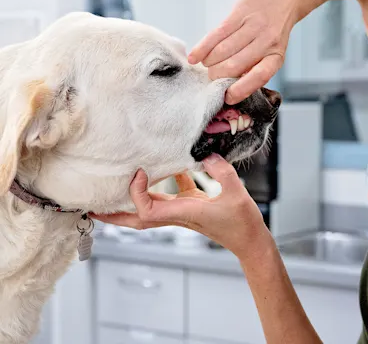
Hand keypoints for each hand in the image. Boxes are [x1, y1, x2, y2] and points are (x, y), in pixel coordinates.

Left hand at [91, 154, 272, 261]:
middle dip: (112, 215)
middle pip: (136, 219)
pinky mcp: (191, 207)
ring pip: (149, 209)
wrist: (249, 241)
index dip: (136, 193)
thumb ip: (220, 171)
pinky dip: (162, 186)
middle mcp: (177, 215)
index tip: (140, 172)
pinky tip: (167, 168)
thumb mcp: (235, 193)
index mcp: (183, 214)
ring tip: (115, 188)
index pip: (146, 210)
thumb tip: (206, 154)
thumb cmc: (242, 223)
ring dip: (130, 201)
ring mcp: (182, 212)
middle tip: (91, 207)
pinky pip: (170, 197)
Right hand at [188, 0, 298, 104]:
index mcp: (276, 57)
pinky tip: (194, 58)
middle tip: (211, 77)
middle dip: (217, 75)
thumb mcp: (272, 52)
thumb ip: (255, 67)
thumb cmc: (274, 31)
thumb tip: (232, 86)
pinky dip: (202, 48)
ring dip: (209, 62)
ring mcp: (253, 26)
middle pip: (233, 65)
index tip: (227, 98)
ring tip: (207, 65)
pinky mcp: (240, 12)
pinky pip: (217, 34)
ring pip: (222, 51)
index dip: (241, 89)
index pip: (258, 77)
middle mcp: (266, 42)